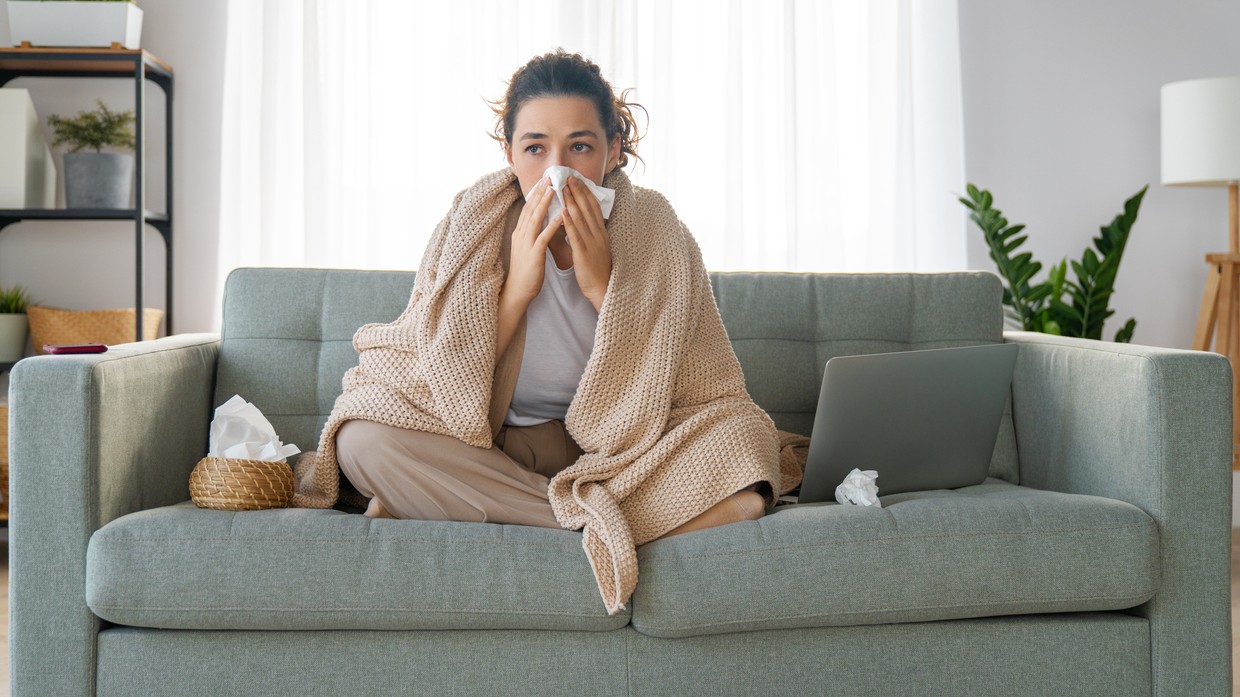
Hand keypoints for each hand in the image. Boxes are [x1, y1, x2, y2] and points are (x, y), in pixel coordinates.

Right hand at [504, 177, 561, 303]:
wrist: (517, 291)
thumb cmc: (525, 271)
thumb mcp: (527, 247)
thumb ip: (532, 233)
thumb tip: (540, 220)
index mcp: (520, 232)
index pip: (528, 208)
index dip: (536, 193)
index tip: (544, 180)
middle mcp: (521, 235)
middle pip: (530, 209)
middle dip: (540, 192)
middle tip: (549, 177)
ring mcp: (526, 244)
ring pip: (535, 219)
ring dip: (545, 203)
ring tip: (554, 189)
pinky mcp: (534, 255)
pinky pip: (543, 237)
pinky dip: (551, 225)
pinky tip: (560, 216)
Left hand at [562, 176, 611, 310]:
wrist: (602, 288)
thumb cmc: (597, 269)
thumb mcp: (596, 247)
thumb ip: (589, 233)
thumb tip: (580, 220)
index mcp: (601, 232)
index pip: (593, 207)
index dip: (585, 192)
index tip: (577, 180)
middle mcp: (598, 234)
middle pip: (587, 208)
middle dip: (577, 191)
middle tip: (568, 176)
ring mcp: (592, 243)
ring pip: (581, 218)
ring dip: (571, 201)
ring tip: (563, 188)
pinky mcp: (584, 253)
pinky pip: (575, 235)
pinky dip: (569, 222)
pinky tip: (562, 211)